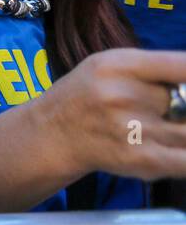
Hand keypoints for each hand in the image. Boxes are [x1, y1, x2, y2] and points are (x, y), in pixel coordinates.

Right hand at [42, 49, 185, 180]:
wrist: (52, 134)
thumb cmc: (88, 94)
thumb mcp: (111, 64)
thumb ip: (158, 68)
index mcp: (119, 65)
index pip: (181, 66)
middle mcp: (124, 95)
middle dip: (183, 105)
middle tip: (169, 109)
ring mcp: (133, 130)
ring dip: (181, 128)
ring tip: (162, 125)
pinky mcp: (141, 161)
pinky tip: (175, 147)